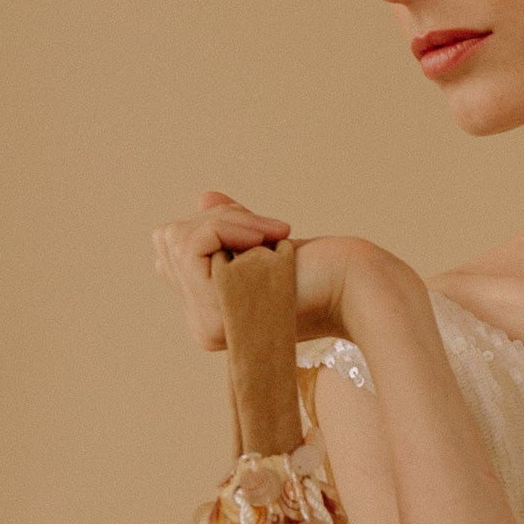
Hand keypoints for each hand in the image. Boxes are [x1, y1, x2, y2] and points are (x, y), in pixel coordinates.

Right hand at [152, 190, 395, 349]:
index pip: (172, 253)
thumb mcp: (261, 244)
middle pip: (168, 242)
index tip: (261, 233)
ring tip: (271, 236)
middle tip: (270, 230)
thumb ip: (226, 227)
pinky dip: (227, 226)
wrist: (355, 285)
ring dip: (228, 220)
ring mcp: (207, 322)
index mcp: (209, 314)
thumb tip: (203, 198)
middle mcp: (201, 325)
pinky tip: (267, 241)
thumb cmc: (319, 266)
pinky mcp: (219, 310)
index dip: (211, 227)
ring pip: (176, 240)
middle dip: (217, 219)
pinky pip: (191, 244)